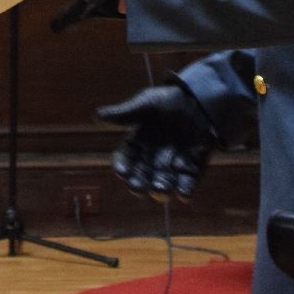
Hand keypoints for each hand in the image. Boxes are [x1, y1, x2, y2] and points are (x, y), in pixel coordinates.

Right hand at [96, 82, 217, 202]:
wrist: (198, 99)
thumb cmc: (168, 101)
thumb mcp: (146, 103)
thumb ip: (125, 113)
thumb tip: (95, 115)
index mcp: (136, 145)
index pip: (125, 160)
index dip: (122, 166)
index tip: (122, 171)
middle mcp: (151, 160)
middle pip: (141, 178)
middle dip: (138, 184)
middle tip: (138, 186)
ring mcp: (171, 167)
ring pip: (163, 186)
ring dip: (160, 191)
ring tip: (160, 189)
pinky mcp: (192, 170)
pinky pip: (187, 184)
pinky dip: (185, 191)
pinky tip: (183, 194)